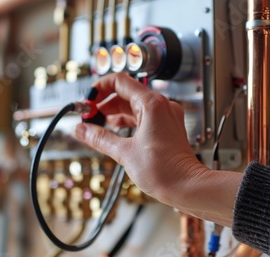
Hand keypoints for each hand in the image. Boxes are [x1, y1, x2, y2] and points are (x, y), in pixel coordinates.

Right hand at [74, 73, 205, 205]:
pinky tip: (114, 130)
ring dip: (114, 112)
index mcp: (152, 104)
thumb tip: (82, 129)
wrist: (188, 188)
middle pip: (126, 92)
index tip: (87, 100)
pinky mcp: (166, 128)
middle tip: (88, 115)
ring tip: (97, 124)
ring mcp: (166, 116)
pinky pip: (142, 117)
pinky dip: (126, 121)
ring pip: (134, 105)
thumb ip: (100, 138)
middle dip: (104, 102)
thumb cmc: (165, 171)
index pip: (119, 81)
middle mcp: (161, 106)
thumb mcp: (124, 153)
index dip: (99, 88)